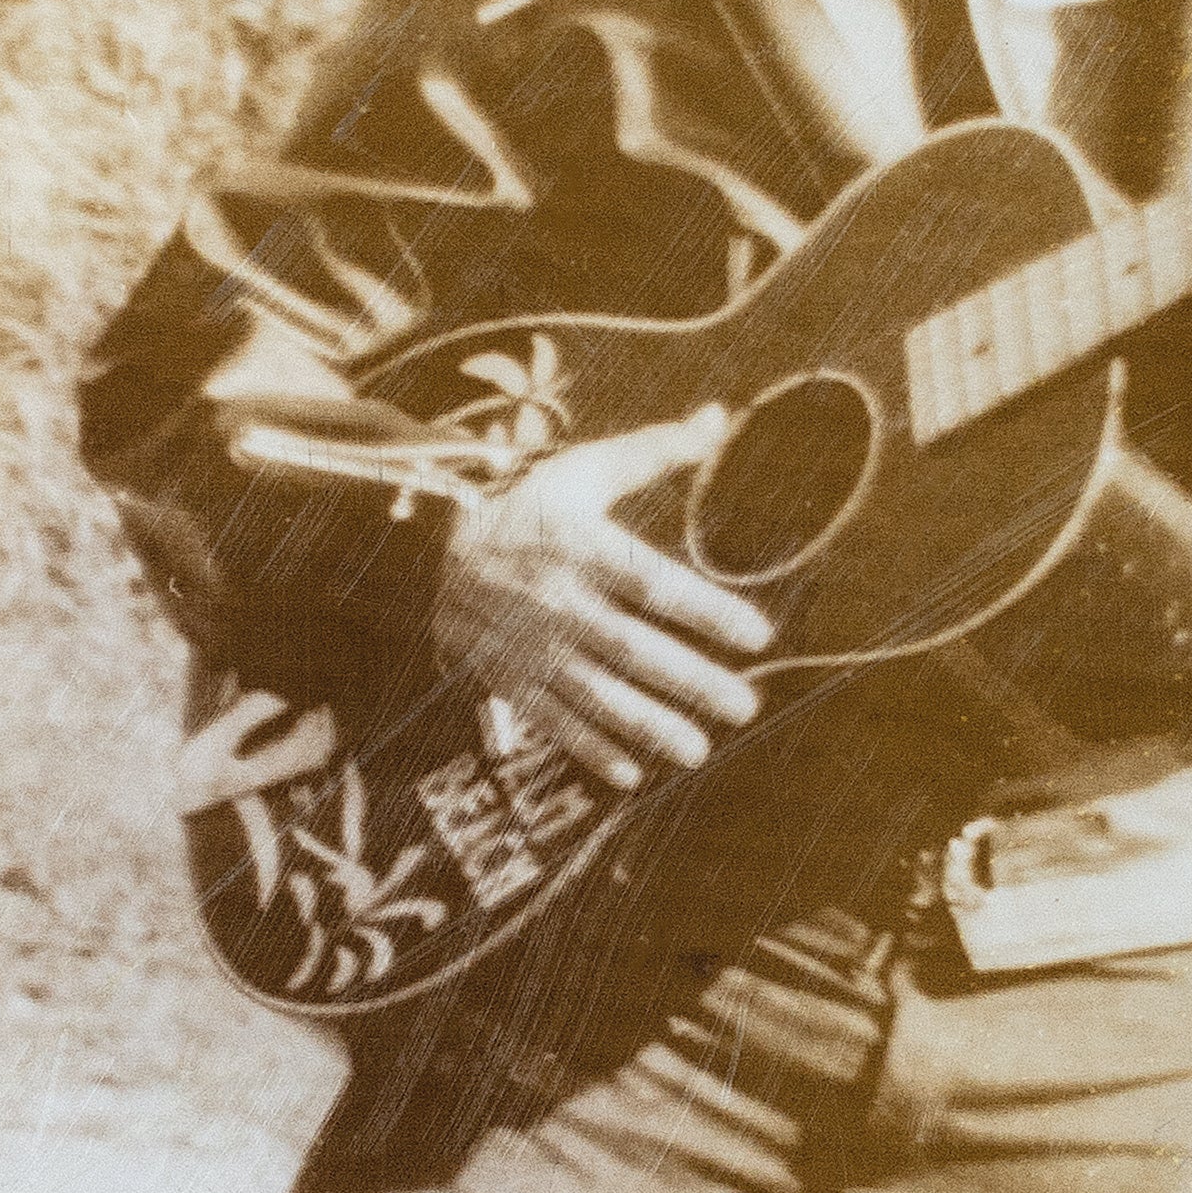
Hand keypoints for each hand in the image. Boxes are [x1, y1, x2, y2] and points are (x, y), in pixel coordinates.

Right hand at [432, 403, 770, 791]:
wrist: (433, 544)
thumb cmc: (529, 505)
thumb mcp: (584, 470)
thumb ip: (653, 452)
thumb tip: (720, 419)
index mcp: (582, 546)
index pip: (652, 582)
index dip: (706, 609)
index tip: (758, 634)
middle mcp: (559, 600)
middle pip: (632, 647)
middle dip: (691, 680)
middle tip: (744, 706)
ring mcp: (532, 645)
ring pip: (596, 692)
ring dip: (648, 725)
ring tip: (698, 749)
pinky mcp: (510, 677)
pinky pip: (552, 719)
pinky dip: (587, 748)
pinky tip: (629, 774)